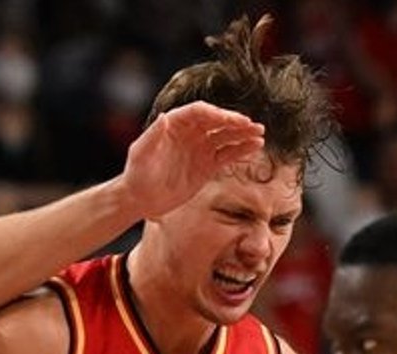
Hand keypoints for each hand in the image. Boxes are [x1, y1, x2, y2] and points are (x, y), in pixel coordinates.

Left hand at [119, 104, 265, 218]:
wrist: (140, 198)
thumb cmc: (136, 174)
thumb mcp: (140, 154)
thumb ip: (152, 135)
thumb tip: (164, 117)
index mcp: (175, 124)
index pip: (200, 112)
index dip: (218, 114)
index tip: (232, 120)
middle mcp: (190, 132)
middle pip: (217, 121)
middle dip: (235, 123)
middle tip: (252, 126)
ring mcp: (200, 148)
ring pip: (226, 137)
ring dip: (243, 134)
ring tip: (259, 134)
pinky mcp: (207, 165)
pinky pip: (227, 154)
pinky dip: (241, 150)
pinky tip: (255, 147)